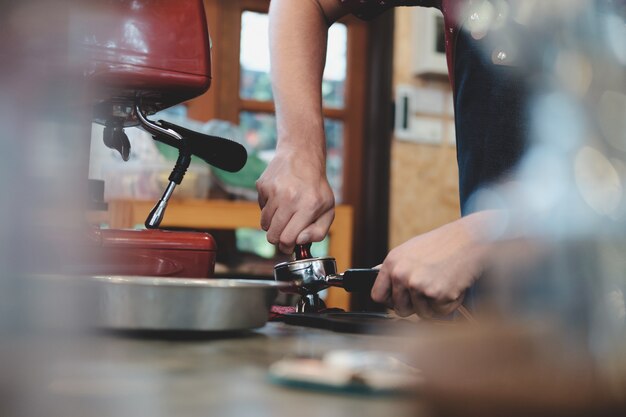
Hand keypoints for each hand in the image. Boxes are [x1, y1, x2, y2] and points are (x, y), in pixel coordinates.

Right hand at [256, 148, 334, 253]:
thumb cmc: (316, 187)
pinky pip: (261, 209)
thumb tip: (300, 241)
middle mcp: (290, 198)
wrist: (301, 156)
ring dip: (273, 224)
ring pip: (264, 224)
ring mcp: (274, 191)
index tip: (288, 245)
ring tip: (284, 214)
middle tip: (284, 233)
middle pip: (273, 235)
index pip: (288, 239)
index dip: (287, 247)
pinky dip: (268, 209)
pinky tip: (279, 199)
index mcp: (309, 206)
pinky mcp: (262, 185)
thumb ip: (318, 232)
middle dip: (278, 239)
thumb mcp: (328, 209)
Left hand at [371, 212, 492, 317]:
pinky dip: (449, 304)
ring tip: (443, 283)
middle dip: (415, 306)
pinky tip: (453, 285)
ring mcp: (418, 285)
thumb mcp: (411, 250)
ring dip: (434, 305)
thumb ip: (396, 268)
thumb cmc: (442, 245)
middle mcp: (401, 275)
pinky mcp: (437, 294)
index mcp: (392, 263)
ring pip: (422, 313)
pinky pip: (440, 312)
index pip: (377, 295)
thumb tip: (380, 280)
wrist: (470, 240)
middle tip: (429, 291)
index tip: (398, 301)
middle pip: (400, 309)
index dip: (389, 301)